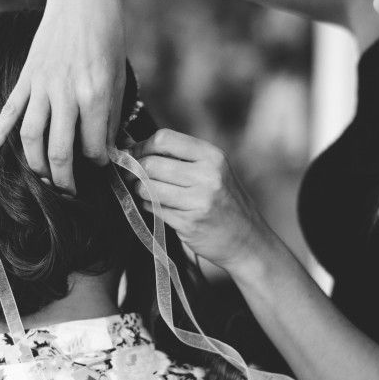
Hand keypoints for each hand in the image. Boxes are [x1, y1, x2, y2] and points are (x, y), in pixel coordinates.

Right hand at [0, 0, 126, 195]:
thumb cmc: (107, 39)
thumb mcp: (118, 80)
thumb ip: (110, 118)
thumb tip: (106, 152)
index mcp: (93, 94)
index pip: (93, 146)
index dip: (99, 163)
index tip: (101, 166)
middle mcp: (64, 93)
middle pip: (58, 151)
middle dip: (65, 179)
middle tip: (71, 193)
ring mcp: (40, 86)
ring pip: (30, 138)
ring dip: (35, 166)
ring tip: (44, 180)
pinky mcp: (25, 78)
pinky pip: (7, 112)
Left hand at [128, 129, 277, 279]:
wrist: (246, 240)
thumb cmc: (224, 202)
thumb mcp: (213, 171)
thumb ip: (181, 158)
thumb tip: (133, 148)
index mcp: (212, 156)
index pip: (164, 139)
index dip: (142, 146)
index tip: (134, 155)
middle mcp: (207, 176)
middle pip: (151, 163)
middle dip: (134, 170)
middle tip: (131, 175)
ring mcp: (198, 201)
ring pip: (147, 187)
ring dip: (139, 190)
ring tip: (145, 192)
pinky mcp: (188, 223)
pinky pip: (153, 208)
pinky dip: (148, 206)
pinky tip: (157, 207)